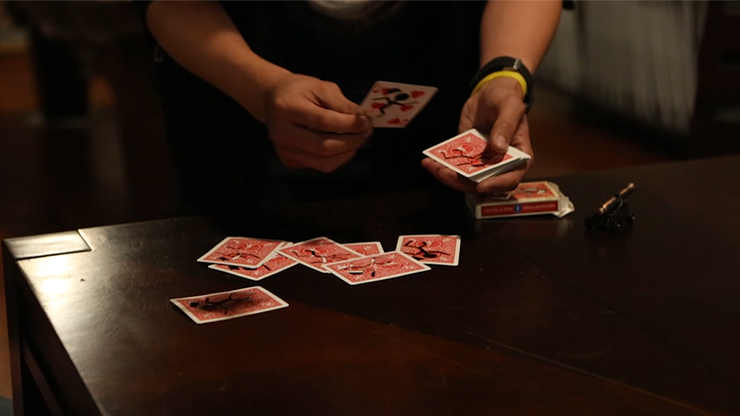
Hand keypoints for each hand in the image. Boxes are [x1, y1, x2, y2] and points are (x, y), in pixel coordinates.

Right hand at [263, 74, 372, 172]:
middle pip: (323, 146)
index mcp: (288, 108)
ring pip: (323, 162)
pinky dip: (337, 159)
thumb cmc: (299, 90)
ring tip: (358, 140)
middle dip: (351, 141)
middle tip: (366, 132)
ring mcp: (284, 150)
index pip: (324, 121)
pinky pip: (319, 166)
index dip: (349, 124)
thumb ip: (341, 103)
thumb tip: (362, 119)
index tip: (366, 121)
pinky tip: (343, 147)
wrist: (272, 99)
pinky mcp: (288, 160)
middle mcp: (282, 133)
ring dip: (347, 153)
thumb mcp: (320, 87)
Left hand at [421, 76, 532, 193]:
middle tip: (444, 172)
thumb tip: (498, 148)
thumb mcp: (510, 107)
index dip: (495, 185)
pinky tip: (429, 161)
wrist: (490, 93)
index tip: (480, 185)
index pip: (510, 180)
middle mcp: (500, 164)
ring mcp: (482, 162)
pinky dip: (442, 166)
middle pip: (482, 183)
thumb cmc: (506, 99)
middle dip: (461, 182)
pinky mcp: (467, 156)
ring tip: (431, 165)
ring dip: (447, 175)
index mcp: (518, 158)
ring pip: (465, 178)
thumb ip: (506, 126)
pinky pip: (454, 166)